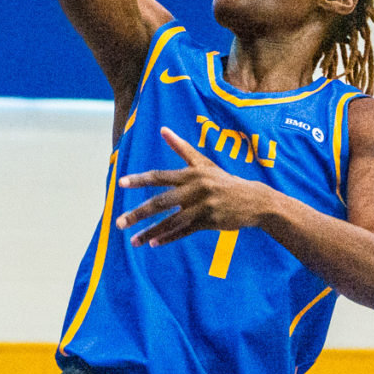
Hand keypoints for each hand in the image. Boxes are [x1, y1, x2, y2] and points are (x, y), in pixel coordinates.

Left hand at [114, 128, 276, 246]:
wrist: (254, 200)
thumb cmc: (224, 180)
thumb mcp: (204, 163)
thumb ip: (181, 148)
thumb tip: (163, 129)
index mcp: (191, 174)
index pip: (160, 176)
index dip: (140, 179)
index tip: (121, 184)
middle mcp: (195, 189)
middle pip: (160, 202)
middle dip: (138, 214)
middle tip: (119, 223)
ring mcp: (202, 207)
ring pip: (170, 222)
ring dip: (150, 232)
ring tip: (133, 241)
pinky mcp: (209, 222)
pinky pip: (184, 232)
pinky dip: (169, 238)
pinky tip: (154, 244)